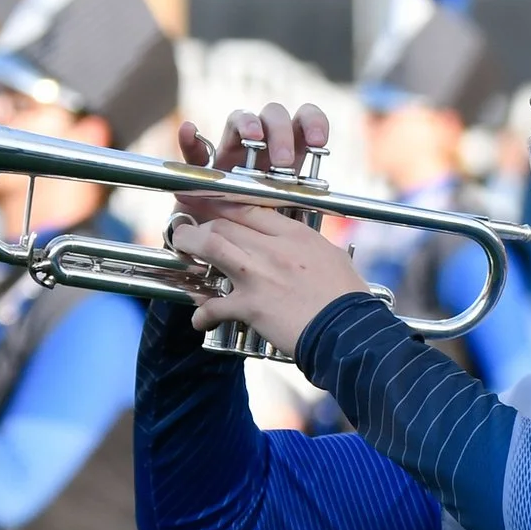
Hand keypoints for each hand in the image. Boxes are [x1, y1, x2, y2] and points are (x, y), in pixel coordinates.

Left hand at [168, 104, 363, 356]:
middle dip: (199, 221)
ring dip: (189, 246)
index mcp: (295, 234)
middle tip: (186, 225)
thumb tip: (296, 245)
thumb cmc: (347, 297)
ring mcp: (259, 275)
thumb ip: (307, 245)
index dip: (221, 201)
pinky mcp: (252, 306)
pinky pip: (216, 305)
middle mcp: (273, 248)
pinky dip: (203, 313)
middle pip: (224, 222)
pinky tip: (199, 320)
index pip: (249, 207)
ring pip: (211, 246)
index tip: (206, 200)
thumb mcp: (331, 256)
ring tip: (180, 250)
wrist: (349, 330)